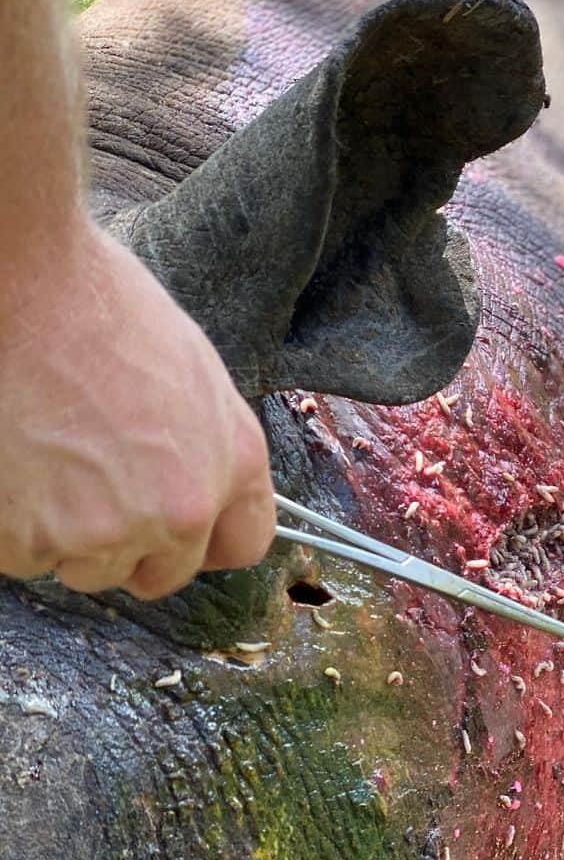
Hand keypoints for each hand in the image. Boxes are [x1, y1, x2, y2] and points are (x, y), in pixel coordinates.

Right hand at [0, 219, 275, 598]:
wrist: (22, 284)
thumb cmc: (104, 311)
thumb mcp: (200, 378)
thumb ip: (214, 451)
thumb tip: (209, 497)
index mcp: (232, 468)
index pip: (243, 548)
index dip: (208, 540)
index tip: (181, 530)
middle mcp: (179, 512)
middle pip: (158, 575)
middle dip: (131, 545)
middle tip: (94, 485)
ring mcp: (104, 532)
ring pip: (85, 569)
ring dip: (66, 535)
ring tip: (51, 459)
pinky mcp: (29, 539)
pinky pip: (23, 558)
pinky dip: (12, 525)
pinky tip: (14, 463)